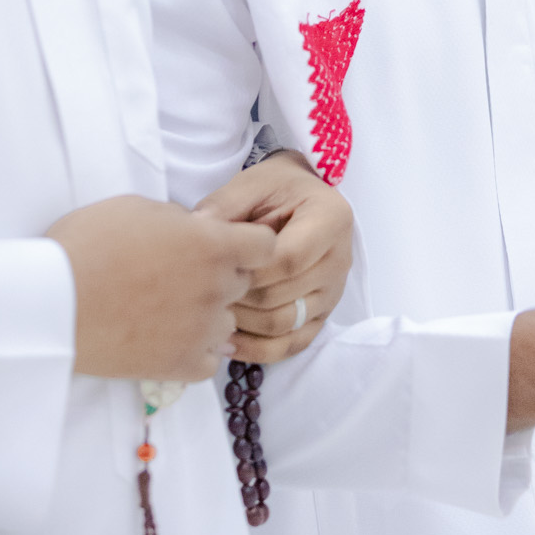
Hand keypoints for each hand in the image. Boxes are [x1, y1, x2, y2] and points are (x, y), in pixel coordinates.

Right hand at [46, 195, 275, 381]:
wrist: (51, 302)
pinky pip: (210, 361)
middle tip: (180, 275)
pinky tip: (170, 338)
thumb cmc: (88, 244)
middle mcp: (216, 288)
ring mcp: (201, 330)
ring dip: (208, 315)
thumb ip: (180, 221)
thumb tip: (195, 231)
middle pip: (242, 283)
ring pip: (227, 322)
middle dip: (221, 276)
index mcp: (213, 245)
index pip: (266, 245)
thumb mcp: (138, 208)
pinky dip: (195, 351)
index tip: (226, 245)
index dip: (248, 243)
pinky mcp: (180, 365)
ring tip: (169, 310)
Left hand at [196, 152, 353, 363]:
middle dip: (238, 298)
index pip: (288, 260)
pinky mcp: (322, 315)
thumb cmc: (276, 188)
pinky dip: (257, 350)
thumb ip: (224, 206)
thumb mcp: (251, 184)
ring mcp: (333, 292)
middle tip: (202, 292)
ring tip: (211, 312)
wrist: (301, 196)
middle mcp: (340, 260)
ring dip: (243, 324)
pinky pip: (292, 345)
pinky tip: (226, 342)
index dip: (246, 270)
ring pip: (285, 325)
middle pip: (284, 297)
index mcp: (331, 219)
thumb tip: (194, 232)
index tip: (213, 267)